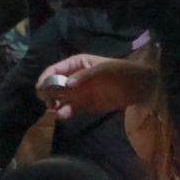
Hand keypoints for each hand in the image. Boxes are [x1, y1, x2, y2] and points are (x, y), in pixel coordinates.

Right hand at [37, 54, 157, 119]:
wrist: (139, 88)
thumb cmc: (121, 72)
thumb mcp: (103, 69)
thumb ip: (84, 76)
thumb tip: (66, 85)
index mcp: (76, 64)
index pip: (55, 70)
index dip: (46, 78)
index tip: (40, 88)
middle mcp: (73, 78)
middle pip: (53, 85)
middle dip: (47, 93)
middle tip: (47, 101)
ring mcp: (78, 93)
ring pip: (59, 99)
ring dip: (54, 104)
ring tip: (55, 109)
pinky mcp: (84, 106)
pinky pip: (70, 109)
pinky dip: (64, 112)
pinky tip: (63, 115)